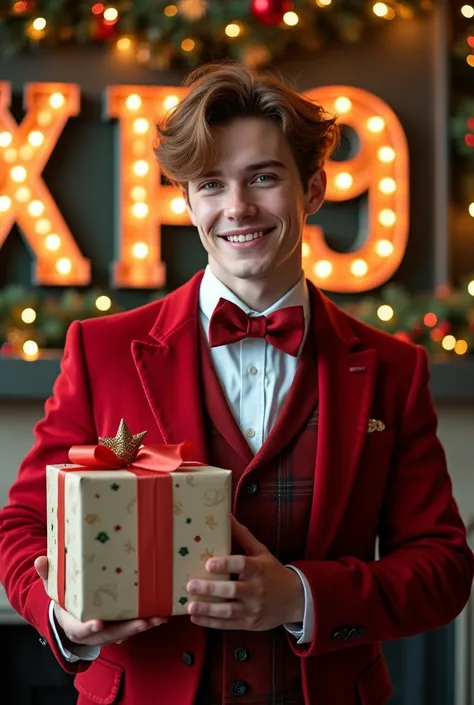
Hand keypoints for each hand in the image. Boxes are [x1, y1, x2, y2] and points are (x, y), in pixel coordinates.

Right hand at [34, 556, 166, 646]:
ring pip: (126, 632)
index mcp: (74, 623)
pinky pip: (134, 627)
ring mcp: (108, 631)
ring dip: (142, 627)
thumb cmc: (64, 599)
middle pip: (110, 634)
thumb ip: (48, 574)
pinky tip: (161, 615)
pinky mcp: (120, 627)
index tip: (97, 623)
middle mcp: (93, 632)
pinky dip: (147, 622)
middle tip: (142, 622)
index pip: (80, 629)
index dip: (88, 627)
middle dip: (127, 629)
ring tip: (158, 618)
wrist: (71, 615)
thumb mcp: (53, 587)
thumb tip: (40, 560)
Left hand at [186, 516, 303, 630]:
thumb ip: (243, 536)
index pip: (243, 565)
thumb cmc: (273, 572)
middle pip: (232, 590)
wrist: (296, 599)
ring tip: (190, 606)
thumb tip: (226, 516)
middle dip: (210, 588)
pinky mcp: (249, 623)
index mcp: (259, 569)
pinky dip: (211, 623)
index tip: (209, 563)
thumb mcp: (261, 552)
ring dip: (208, 609)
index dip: (226, 564)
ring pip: (228, 611)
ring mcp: (253, 609)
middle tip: (191, 585)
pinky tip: (196, 617)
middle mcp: (257, 590)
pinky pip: (228, 624)